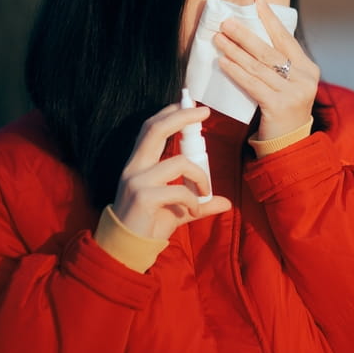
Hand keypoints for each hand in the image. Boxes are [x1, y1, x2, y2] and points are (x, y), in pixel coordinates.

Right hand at [112, 103, 231, 239]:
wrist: (127, 249)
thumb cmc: (149, 224)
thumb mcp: (178, 208)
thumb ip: (199, 202)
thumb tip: (226, 202)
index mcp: (138, 164)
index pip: (150, 128)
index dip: (169, 113)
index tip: (188, 103)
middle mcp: (134, 167)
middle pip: (155, 129)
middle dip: (181, 116)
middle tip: (204, 111)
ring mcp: (137, 181)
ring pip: (179, 162)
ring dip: (201, 176)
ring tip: (205, 193)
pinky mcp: (143, 197)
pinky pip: (180, 190)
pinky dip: (194, 200)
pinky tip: (194, 209)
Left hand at [213, 0, 319, 140]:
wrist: (289, 144)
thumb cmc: (284, 110)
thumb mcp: (289, 84)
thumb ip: (278, 65)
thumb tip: (250, 38)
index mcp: (309, 69)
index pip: (286, 39)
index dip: (271, 20)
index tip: (257, 3)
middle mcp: (305, 79)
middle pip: (269, 51)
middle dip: (245, 34)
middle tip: (226, 22)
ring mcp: (294, 93)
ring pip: (258, 67)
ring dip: (235, 51)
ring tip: (219, 39)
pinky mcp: (279, 106)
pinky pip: (253, 84)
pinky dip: (236, 72)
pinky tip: (224, 63)